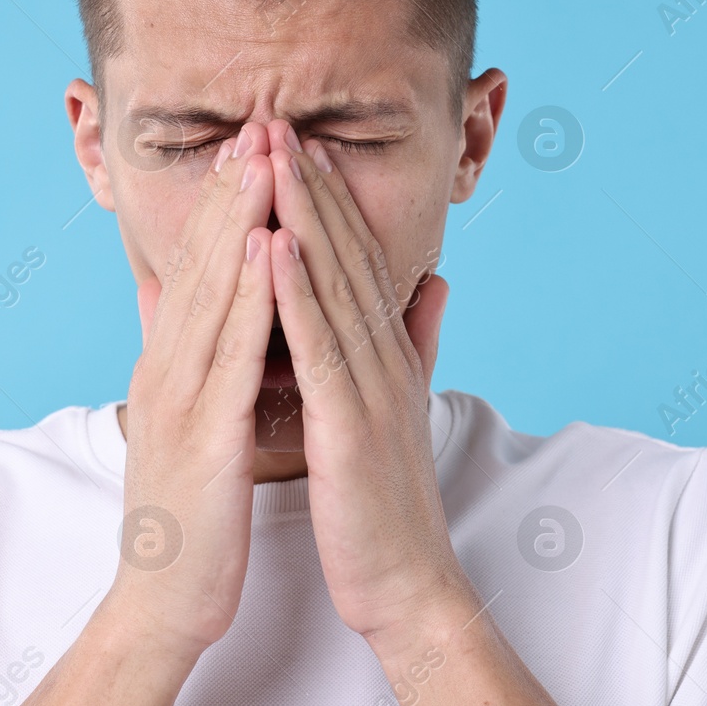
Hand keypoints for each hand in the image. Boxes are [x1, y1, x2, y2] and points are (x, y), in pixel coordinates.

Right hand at [105, 122, 276, 656]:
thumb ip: (189, 363)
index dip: (225, 205)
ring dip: (236, 219)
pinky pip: (226, 354)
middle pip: (201, 264)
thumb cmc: (188, 517)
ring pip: (211, 292)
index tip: (252, 146)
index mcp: (172, 367)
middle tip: (257, 121)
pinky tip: (260, 248)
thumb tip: (184, 306)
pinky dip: (243, 296)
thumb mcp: (189, 425)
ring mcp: (178, 399)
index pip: (200, 271)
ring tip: (262, 156)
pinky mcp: (200, 435)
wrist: (163, 603)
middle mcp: (167, 370)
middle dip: (231, 190)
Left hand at [263, 119, 475, 639]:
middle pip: (344, 256)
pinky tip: (274, 244)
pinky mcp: (352, 425)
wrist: (409, 586)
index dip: (328, 199)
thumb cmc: (388, 506)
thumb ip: (417, 344)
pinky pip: (320, 348)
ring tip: (273, 154)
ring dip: (302, 216)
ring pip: (333, 287)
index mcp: (386, 357)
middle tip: (279, 119)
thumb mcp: (402, 411)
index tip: (297, 142)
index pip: (355, 262)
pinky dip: (296, 293)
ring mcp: (372, 389)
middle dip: (309, 185)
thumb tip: (433, 285)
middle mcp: (384, 360)